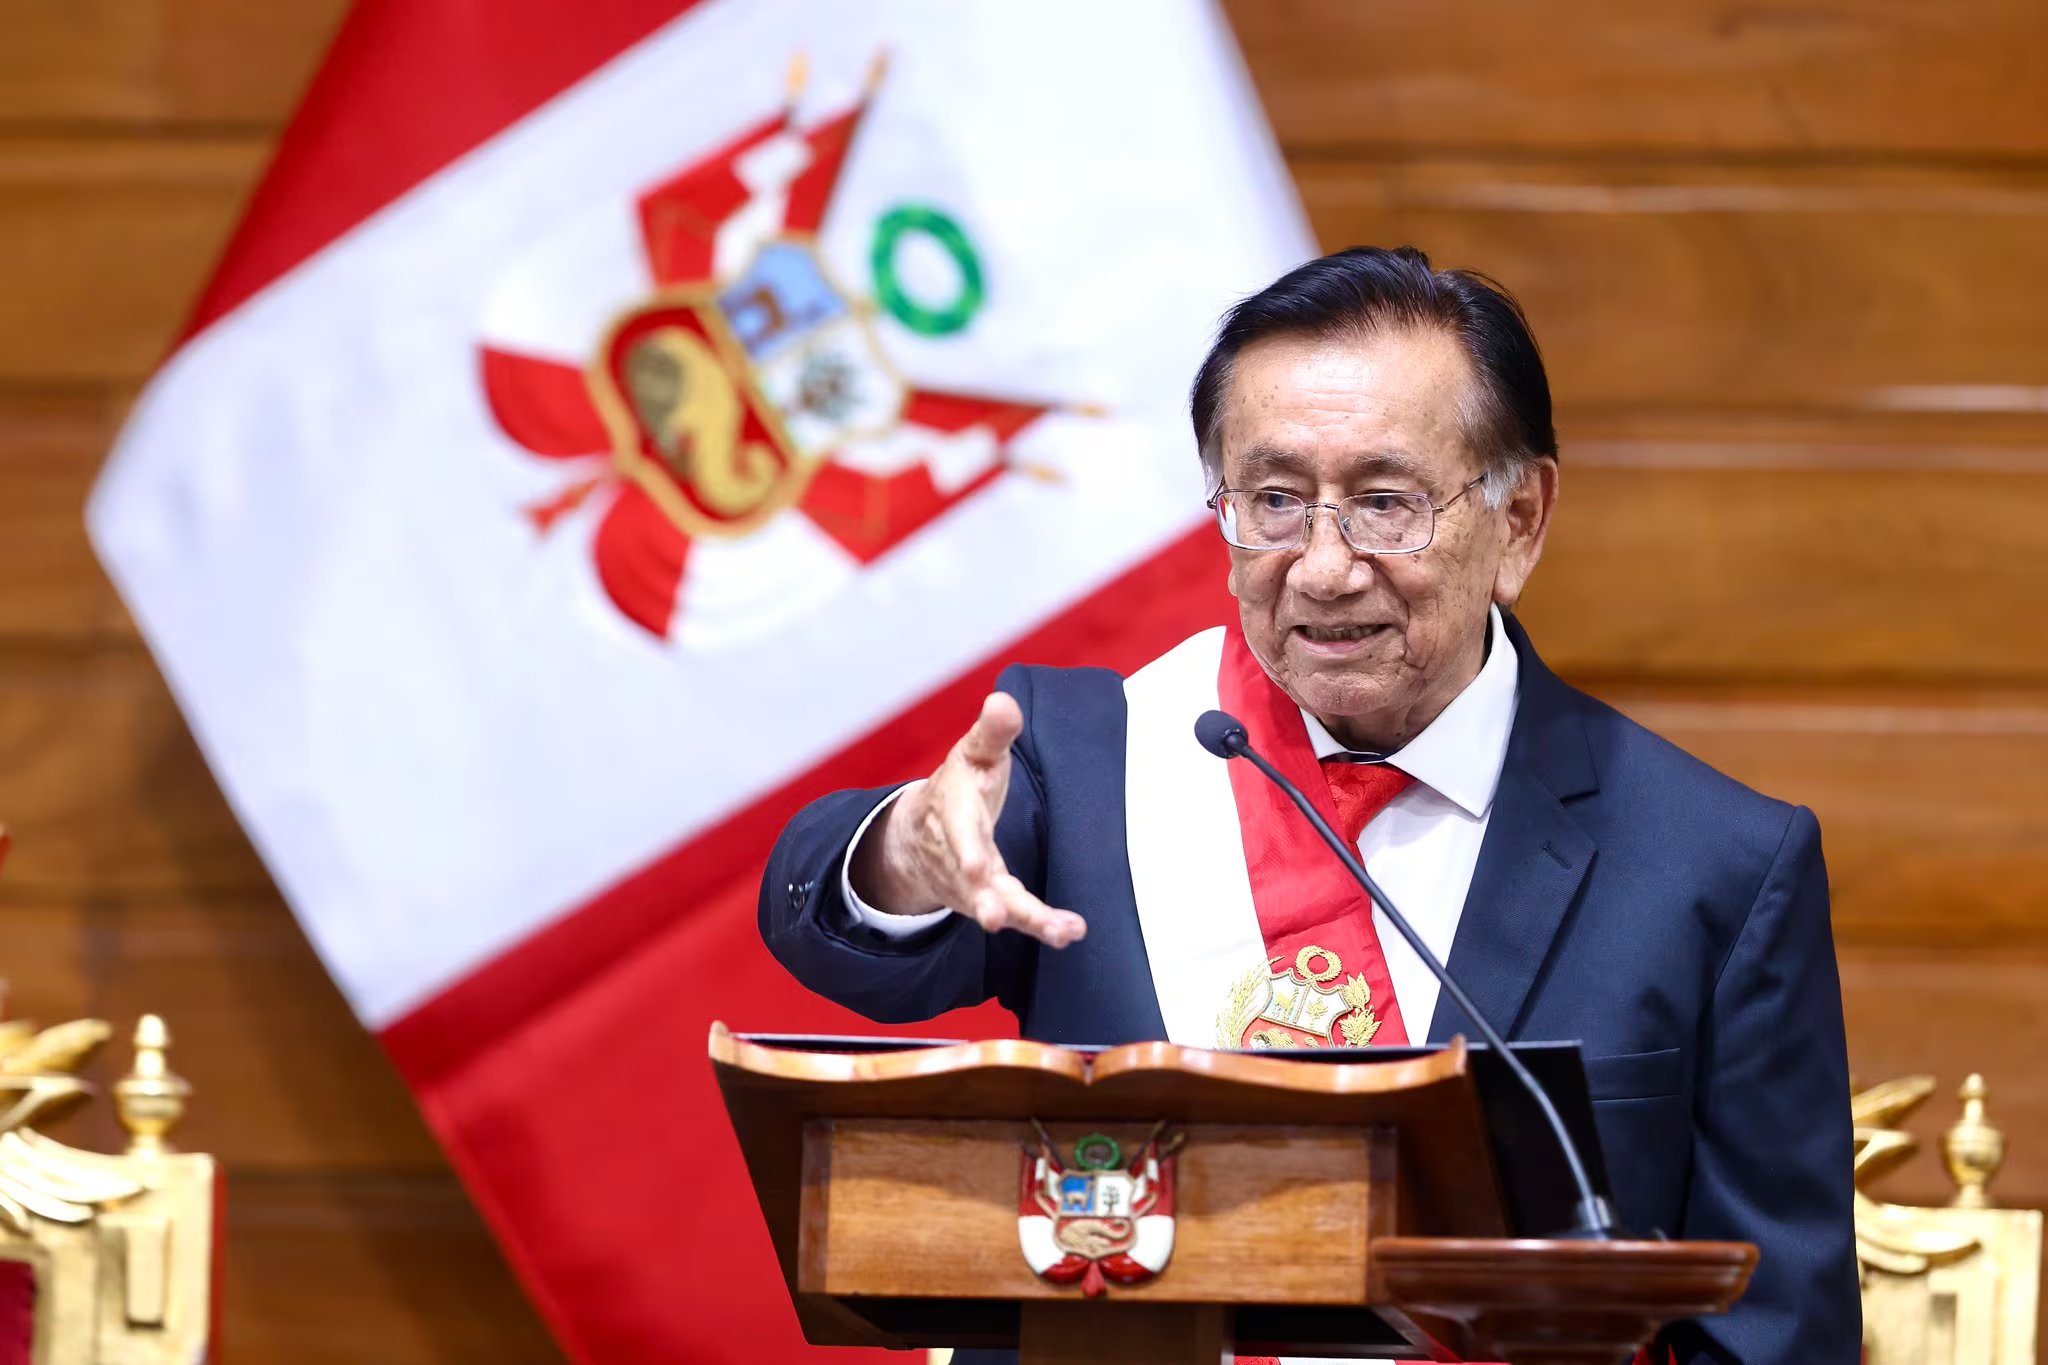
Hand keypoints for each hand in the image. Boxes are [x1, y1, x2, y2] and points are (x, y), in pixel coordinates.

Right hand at [851, 692, 1086, 947]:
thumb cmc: (959, 787)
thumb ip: (992, 732)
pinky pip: (1015, 916)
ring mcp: (972, 884)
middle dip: (986, 898)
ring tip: (1059, 932)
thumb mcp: (973, 753)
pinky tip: (1068, 933)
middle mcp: (960, 854)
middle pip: (974, 880)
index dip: (966, 847)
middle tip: (996, 917)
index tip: (976, 865)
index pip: (958, 830)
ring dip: (1027, 920)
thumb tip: (1004, 700)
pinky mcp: (988, 900)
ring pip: (997, 905)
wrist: (918, 836)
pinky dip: (1040, 926)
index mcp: (954, 812)